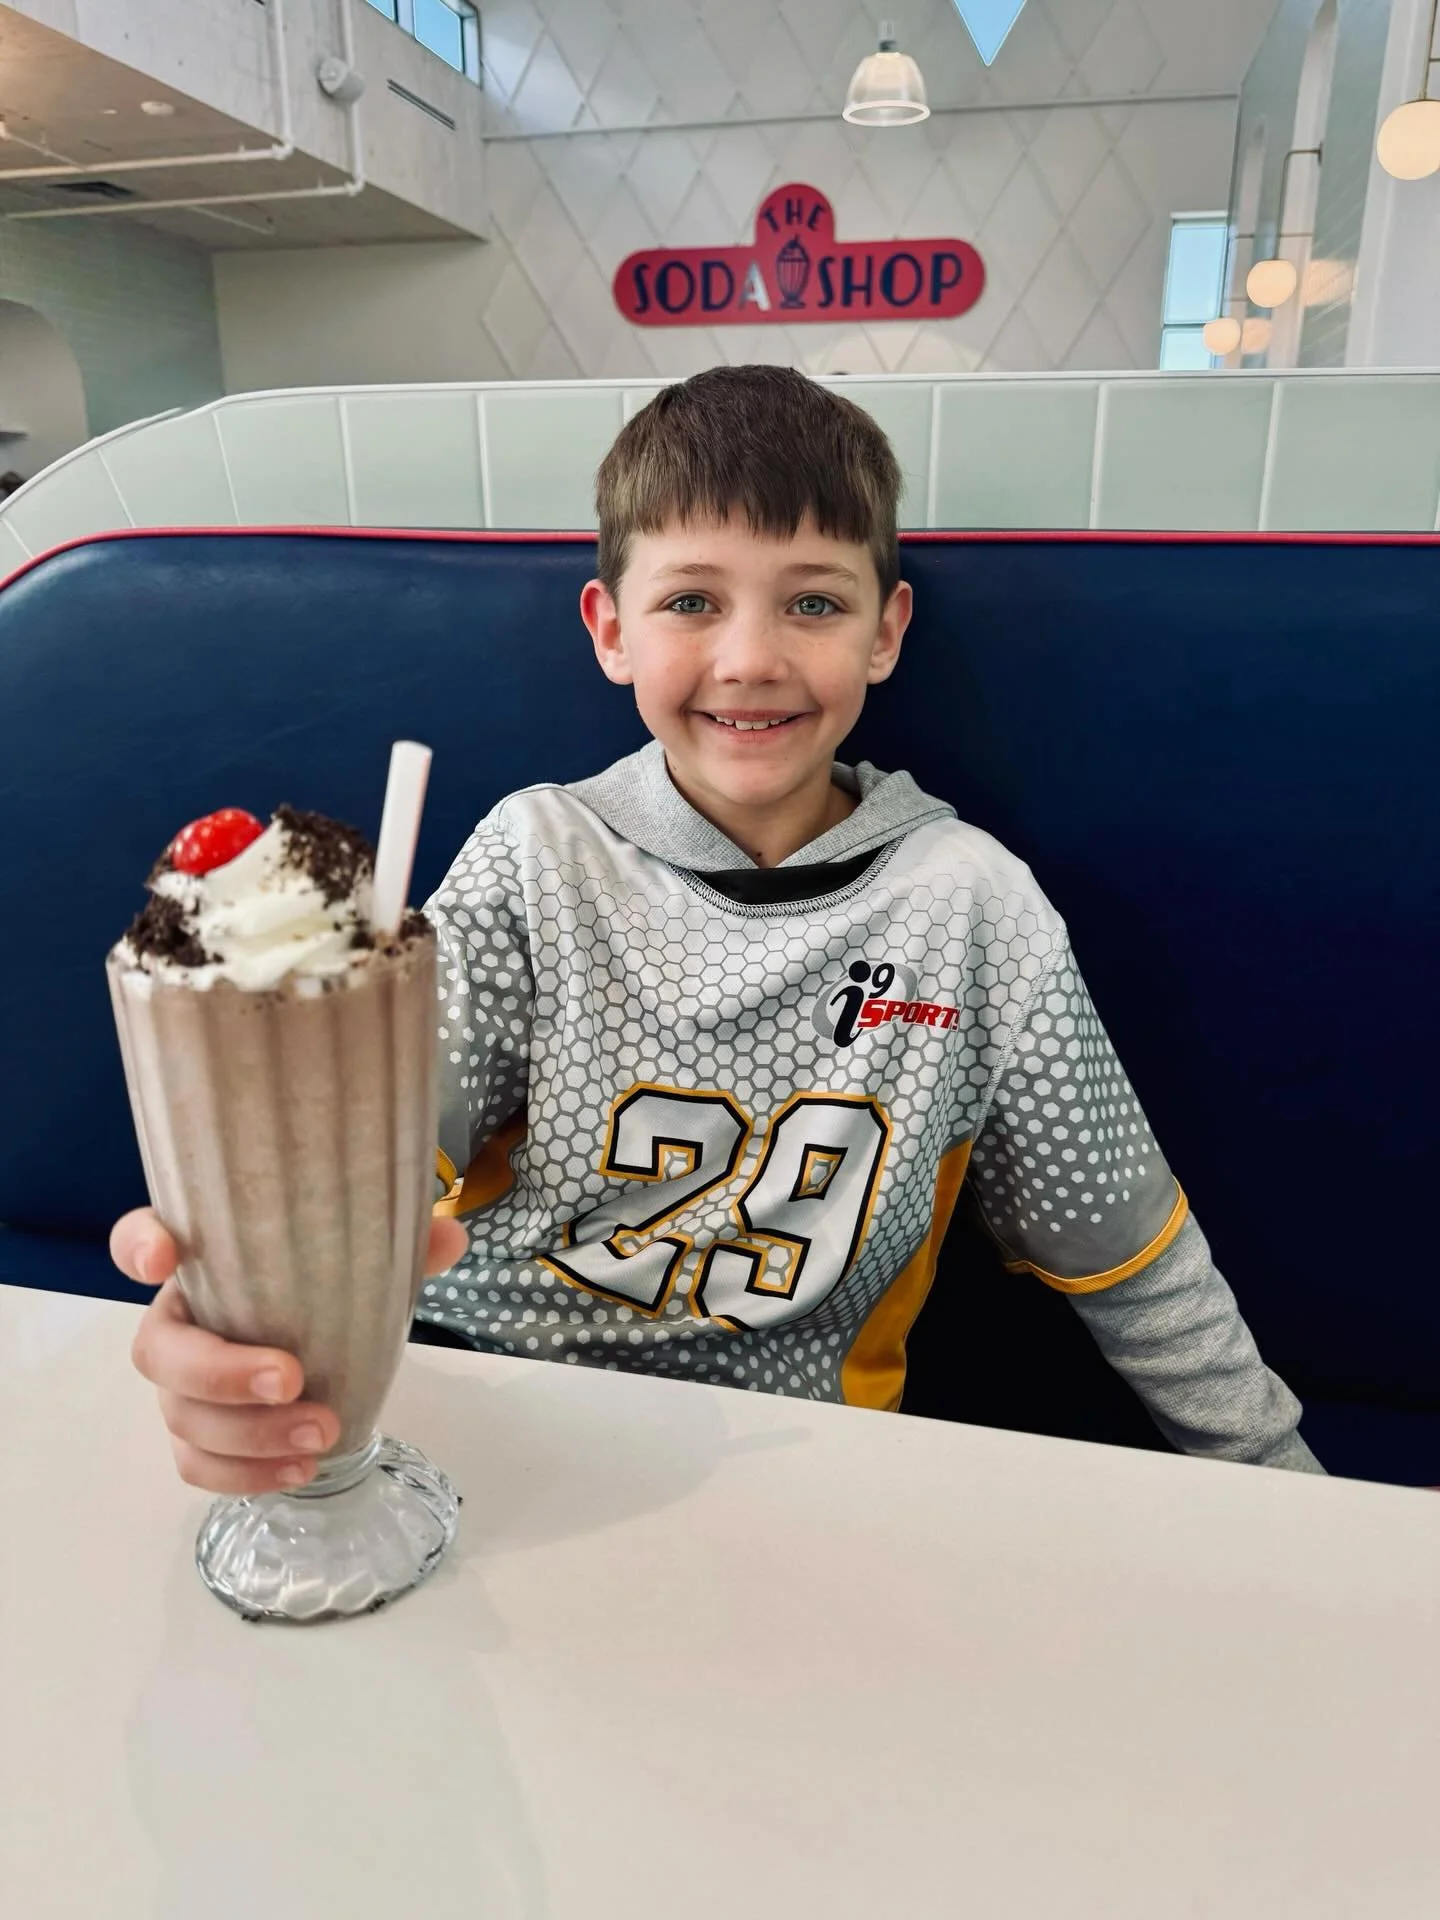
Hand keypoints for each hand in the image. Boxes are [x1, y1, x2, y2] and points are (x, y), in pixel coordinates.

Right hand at [113, 1208, 468, 1495]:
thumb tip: (448, 1238)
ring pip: (182, 1417)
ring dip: (247, 1435)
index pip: (139, 1239)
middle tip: (292, 1380)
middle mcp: (178, 1321)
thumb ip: (400, 1241)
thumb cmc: (328, 1282)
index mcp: (204, 1262)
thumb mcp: (364, 1253)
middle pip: (159, 1351)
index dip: (138, 1246)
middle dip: (219, 1372)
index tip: (163, 1258)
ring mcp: (181, 1385)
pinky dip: (244, 1476)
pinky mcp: (199, 1436)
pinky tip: (301, 1469)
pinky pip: (197, 1466)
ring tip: (323, 1433)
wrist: (327, 1337)